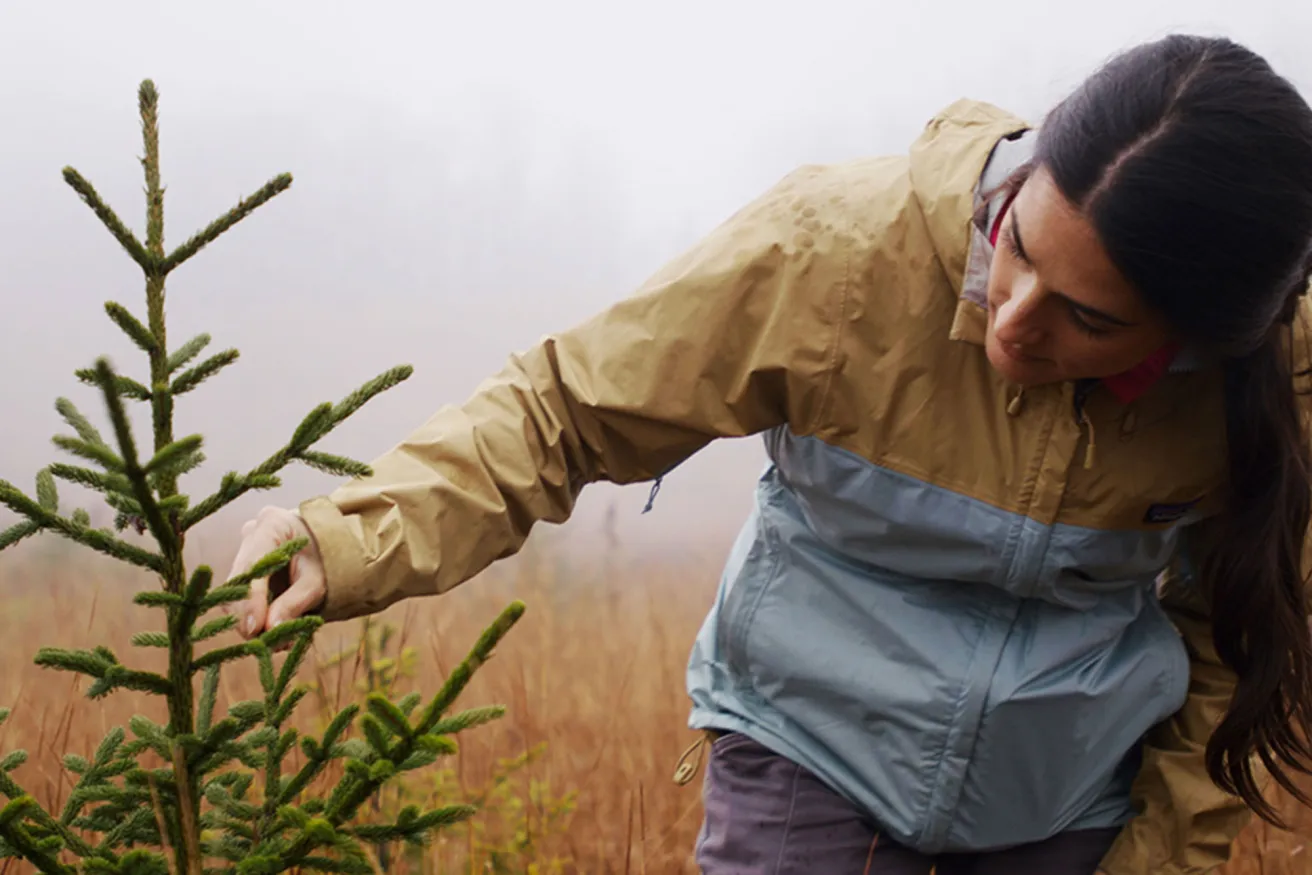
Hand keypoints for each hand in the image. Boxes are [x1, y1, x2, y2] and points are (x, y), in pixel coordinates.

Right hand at [225, 505, 325, 638]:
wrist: (328, 543)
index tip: (253, 628)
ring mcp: (243, 549)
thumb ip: (295, 602)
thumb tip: (270, 629)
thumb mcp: (318, 580)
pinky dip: (252, 616)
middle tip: (266, 642)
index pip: (253, 565)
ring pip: (233, 592)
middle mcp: (251, 533)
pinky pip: (238, 597)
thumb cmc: (327, 556)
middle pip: (237, 581)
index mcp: (272, 524)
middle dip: (248, 615)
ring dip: (249, 620)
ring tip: (276, 640)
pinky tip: (271, 630)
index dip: (250, 600)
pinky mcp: (242, 569)